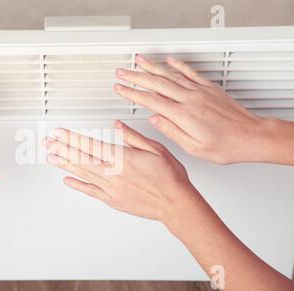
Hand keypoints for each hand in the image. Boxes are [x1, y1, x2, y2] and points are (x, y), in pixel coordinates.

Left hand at [43, 121, 203, 223]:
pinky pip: (91, 191)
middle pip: (82, 158)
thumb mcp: (156, 149)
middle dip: (62, 149)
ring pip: (83, 173)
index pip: (90, 145)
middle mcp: (113, 174)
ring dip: (65, 164)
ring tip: (52, 157)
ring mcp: (111, 188)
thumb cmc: (170, 177)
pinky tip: (67, 180)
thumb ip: (133, 137)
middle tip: (48, 143)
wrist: (176, 204)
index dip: (72, 138)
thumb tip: (117, 126)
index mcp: (122, 158)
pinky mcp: (113, 200)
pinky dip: (78, 185)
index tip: (59, 133)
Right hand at [114, 55, 284, 164]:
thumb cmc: (226, 146)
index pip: (151, 101)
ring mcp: (200, 91)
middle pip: (157, 84)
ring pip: (171, 75)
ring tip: (140, 60)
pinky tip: (169, 60)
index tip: (121, 89)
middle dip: (136, 76)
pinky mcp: (209, 88)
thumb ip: (172, 131)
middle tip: (122, 72)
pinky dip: (178, 65)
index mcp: (184, 115)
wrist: (251, 136)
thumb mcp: (194, 148)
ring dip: (152, 67)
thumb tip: (155, 119)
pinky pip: (190, 72)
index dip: (133, 93)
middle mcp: (191, 99)